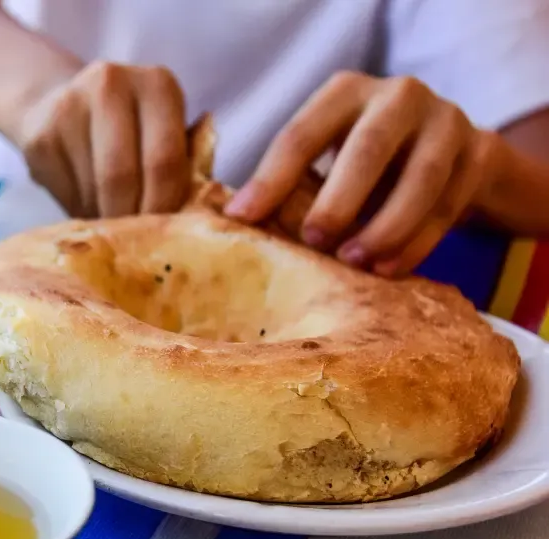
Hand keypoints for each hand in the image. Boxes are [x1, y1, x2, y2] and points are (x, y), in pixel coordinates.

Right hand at [14, 61, 191, 218]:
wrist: (57, 100)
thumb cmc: (128, 128)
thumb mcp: (162, 130)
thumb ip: (182, 164)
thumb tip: (191, 220)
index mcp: (158, 84)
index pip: (165, 160)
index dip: (164, 207)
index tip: (162, 234)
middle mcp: (112, 84)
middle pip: (122, 176)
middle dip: (129, 217)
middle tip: (134, 241)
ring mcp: (69, 106)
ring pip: (92, 189)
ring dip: (104, 218)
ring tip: (113, 225)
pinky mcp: (40, 135)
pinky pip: (65, 192)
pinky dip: (80, 210)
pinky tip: (87, 206)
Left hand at [224, 71, 498, 276]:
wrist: (449, 152)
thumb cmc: (364, 162)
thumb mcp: (326, 156)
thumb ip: (290, 181)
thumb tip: (234, 220)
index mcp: (344, 92)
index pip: (301, 134)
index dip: (271, 179)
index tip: (243, 219)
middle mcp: (398, 96)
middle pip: (369, 147)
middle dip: (339, 198)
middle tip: (314, 240)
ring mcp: (446, 121)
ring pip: (422, 177)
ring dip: (385, 226)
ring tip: (354, 263)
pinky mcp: (480, 153)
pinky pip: (449, 205)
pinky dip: (417, 242)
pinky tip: (388, 269)